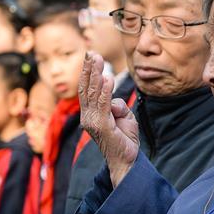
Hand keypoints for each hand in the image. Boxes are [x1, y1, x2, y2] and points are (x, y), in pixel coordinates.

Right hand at [78, 52, 139, 186]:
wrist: (127, 160)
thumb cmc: (124, 139)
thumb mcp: (123, 117)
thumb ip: (118, 105)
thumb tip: (114, 99)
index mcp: (90, 113)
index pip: (87, 89)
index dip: (88, 73)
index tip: (91, 56)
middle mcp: (87, 116)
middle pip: (86, 88)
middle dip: (89, 69)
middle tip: (91, 53)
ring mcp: (92, 121)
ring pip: (93, 94)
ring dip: (96, 75)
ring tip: (98, 60)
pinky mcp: (101, 126)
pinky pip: (103, 105)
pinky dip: (105, 91)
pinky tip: (107, 79)